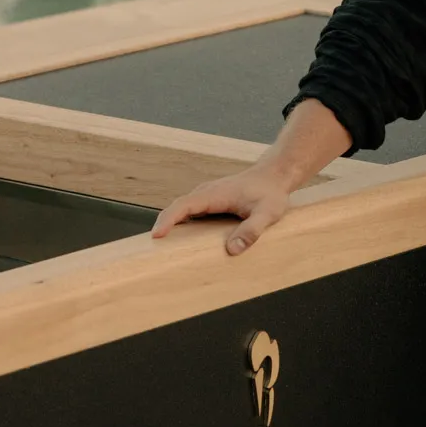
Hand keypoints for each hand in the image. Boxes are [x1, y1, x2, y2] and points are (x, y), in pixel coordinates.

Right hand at [151, 162, 292, 256]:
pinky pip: (189, 212)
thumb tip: (232, 249)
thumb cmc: (271, 193)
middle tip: (151, 250)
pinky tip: (180, 240)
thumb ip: (252, 230)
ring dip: (170, 224)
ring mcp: (207, 196)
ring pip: (182, 209)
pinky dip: (180, 223)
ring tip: (160, 249)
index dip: (168, 220)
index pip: (184, 205)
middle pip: (177, 208)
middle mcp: (206, 193)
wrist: (274, 176)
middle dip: (162, 225)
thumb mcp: (267, 213)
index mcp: (214, 194)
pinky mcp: (211, 202)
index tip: (156, 235)